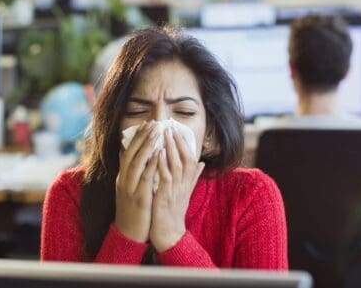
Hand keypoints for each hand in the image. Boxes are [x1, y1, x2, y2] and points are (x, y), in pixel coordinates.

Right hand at [115, 121, 159, 242]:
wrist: (128, 234)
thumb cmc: (133, 211)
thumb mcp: (129, 189)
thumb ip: (131, 172)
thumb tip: (129, 154)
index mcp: (123, 177)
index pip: (128, 152)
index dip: (137, 137)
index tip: (146, 123)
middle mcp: (124, 180)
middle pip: (131, 153)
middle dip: (142, 136)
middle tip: (153, 122)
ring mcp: (130, 188)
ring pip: (137, 162)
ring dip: (147, 145)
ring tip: (156, 131)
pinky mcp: (138, 197)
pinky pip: (145, 177)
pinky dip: (152, 163)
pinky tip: (159, 153)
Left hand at [150, 126, 204, 252]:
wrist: (168, 235)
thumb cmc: (174, 213)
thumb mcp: (186, 192)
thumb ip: (192, 177)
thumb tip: (202, 162)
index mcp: (187, 182)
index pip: (189, 157)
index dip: (184, 143)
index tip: (177, 128)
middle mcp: (183, 184)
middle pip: (185, 158)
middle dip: (178, 141)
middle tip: (170, 125)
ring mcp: (175, 190)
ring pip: (176, 165)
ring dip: (171, 148)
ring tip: (165, 133)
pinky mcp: (166, 197)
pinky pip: (165, 178)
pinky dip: (163, 164)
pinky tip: (158, 153)